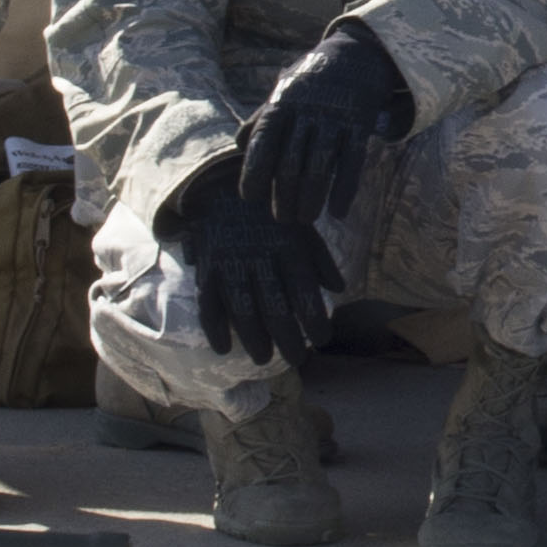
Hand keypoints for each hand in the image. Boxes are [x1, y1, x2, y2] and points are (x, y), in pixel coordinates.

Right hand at [170, 159, 342, 371]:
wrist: (225, 186)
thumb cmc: (271, 213)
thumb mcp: (302, 227)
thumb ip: (320, 259)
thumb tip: (339, 289)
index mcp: (287, 246)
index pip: (304, 289)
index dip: (314, 317)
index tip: (323, 339)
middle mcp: (259, 257)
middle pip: (274, 305)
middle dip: (288, 337)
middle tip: (299, 360)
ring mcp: (230, 262)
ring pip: (242, 308)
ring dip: (254, 337)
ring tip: (265, 360)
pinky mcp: (207, 267)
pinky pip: (208, 302)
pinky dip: (214, 328)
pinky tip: (223, 349)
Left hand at [237, 19, 410, 226]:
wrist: (356, 55)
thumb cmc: (311, 82)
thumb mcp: (282, 92)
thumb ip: (262, 118)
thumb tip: (241, 146)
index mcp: (281, 105)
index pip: (262, 144)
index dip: (253, 173)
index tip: (249, 197)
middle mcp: (305, 112)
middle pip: (290, 163)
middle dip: (283, 196)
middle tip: (282, 219)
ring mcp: (334, 118)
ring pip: (319, 166)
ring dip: (310, 199)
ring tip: (304, 219)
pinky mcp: (360, 124)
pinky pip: (352, 161)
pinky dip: (345, 189)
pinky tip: (338, 212)